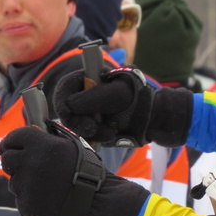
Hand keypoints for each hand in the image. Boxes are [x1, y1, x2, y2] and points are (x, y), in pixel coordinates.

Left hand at [0, 123, 149, 215]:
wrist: (96, 200)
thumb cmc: (87, 171)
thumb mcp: (69, 145)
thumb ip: (46, 139)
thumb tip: (27, 138)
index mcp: (41, 144)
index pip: (13, 138)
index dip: (10, 142)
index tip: (8, 147)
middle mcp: (30, 162)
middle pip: (6, 160)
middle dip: (14, 163)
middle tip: (27, 168)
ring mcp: (27, 185)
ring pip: (13, 182)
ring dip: (24, 183)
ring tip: (46, 187)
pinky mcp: (27, 205)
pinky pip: (21, 200)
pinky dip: (30, 201)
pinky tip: (47, 199)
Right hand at [53, 66, 192, 146]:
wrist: (152, 115)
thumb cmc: (136, 96)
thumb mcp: (116, 93)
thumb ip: (92, 97)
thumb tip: (70, 105)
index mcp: (87, 78)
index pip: (64, 89)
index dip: (63, 103)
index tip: (71, 114)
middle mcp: (84, 94)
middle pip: (67, 111)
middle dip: (79, 122)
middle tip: (93, 128)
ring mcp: (88, 111)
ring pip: (77, 126)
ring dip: (92, 131)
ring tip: (110, 130)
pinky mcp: (94, 125)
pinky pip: (87, 135)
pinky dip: (98, 137)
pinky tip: (111, 133)